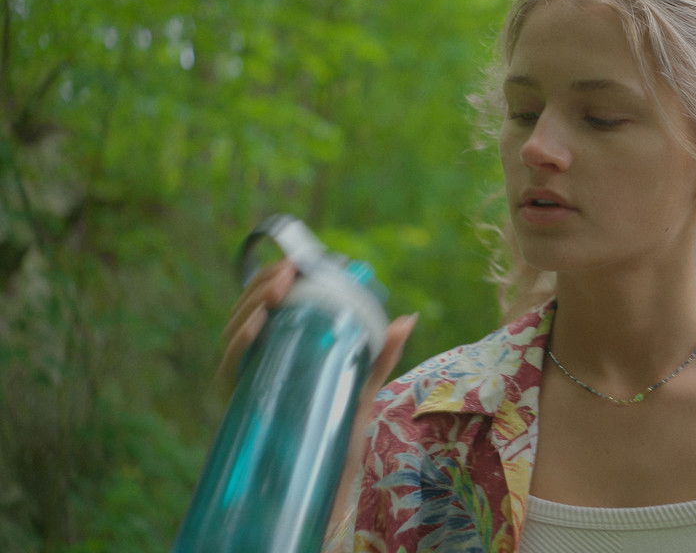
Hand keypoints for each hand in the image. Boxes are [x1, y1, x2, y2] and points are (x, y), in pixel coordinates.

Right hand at [215, 259, 417, 536]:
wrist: (332, 490)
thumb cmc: (341, 439)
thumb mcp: (362, 390)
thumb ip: (379, 356)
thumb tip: (406, 318)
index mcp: (281, 356)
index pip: (266, 308)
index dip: (273, 281)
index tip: (296, 264)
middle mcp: (258, 369)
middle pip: (248, 316)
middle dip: (263, 287)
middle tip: (288, 274)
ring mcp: (247, 388)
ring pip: (235, 337)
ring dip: (251, 307)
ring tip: (275, 292)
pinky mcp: (240, 411)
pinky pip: (229, 374)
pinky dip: (239, 346)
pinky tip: (255, 328)